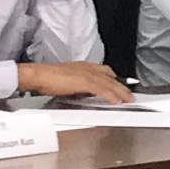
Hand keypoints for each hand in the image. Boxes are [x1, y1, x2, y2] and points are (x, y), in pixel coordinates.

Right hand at [19, 61, 133, 103]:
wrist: (40, 75)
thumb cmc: (48, 78)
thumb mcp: (68, 81)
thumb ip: (78, 86)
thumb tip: (84, 93)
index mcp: (83, 67)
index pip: (104, 71)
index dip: (114, 79)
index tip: (121, 85)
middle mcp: (87, 68)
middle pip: (110, 77)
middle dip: (121, 86)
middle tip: (129, 95)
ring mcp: (86, 74)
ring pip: (109, 83)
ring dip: (120, 92)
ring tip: (128, 100)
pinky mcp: (84, 81)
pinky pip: (101, 89)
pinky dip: (110, 96)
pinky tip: (116, 101)